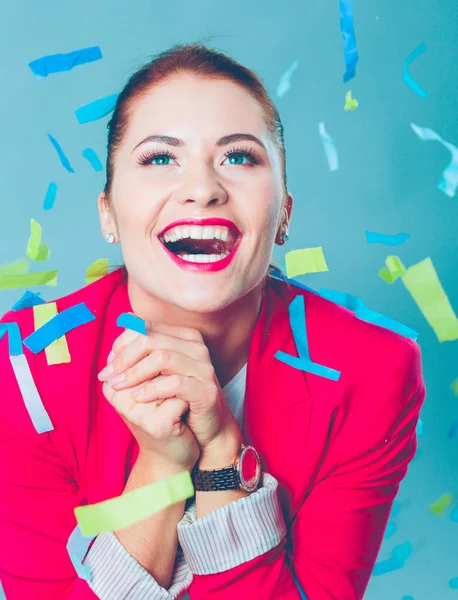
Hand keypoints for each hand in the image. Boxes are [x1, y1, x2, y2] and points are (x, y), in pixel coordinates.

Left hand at [98, 318, 241, 455]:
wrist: (207, 431)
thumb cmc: (178, 400)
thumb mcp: (158, 376)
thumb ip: (141, 359)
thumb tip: (111, 353)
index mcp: (184, 337)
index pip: (146, 326)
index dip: (122, 343)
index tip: (108, 363)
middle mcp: (196, 347)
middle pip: (151, 339)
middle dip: (124, 357)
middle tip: (108, 376)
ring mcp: (204, 367)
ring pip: (162, 357)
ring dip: (134, 373)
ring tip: (119, 386)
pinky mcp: (206, 390)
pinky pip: (175, 383)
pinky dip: (152, 390)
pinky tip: (138, 398)